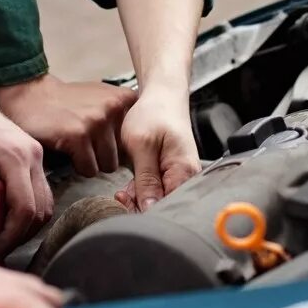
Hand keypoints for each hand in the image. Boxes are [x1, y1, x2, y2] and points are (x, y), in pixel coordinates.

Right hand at [0, 73, 136, 177]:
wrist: (32, 95)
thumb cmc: (68, 102)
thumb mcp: (102, 98)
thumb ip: (122, 118)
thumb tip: (140, 150)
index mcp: (124, 99)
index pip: (137, 140)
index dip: (119, 145)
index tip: (105, 140)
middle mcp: (114, 107)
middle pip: (123, 155)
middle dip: (104, 155)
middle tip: (86, 144)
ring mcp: (97, 121)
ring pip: (107, 165)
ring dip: (91, 162)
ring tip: (77, 146)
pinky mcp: (78, 136)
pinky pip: (88, 169)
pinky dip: (77, 166)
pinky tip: (67, 149)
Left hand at [0, 97, 51, 257]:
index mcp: (15, 157)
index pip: (24, 209)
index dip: (10, 236)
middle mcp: (34, 156)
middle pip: (40, 209)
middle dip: (18, 233)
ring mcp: (36, 155)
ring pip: (44, 203)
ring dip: (23, 223)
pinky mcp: (32, 157)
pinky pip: (38, 192)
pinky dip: (25, 209)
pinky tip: (1, 213)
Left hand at [114, 85, 200, 210]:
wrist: (162, 96)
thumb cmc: (155, 113)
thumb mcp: (143, 145)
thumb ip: (146, 179)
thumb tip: (149, 208)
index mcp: (184, 172)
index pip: (167, 206)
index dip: (145, 211)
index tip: (125, 203)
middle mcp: (186, 178)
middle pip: (164, 206)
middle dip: (139, 206)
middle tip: (121, 196)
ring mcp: (179, 177)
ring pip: (158, 201)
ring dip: (138, 199)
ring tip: (123, 191)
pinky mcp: (171, 174)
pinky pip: (157, 192)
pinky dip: (142, 191)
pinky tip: (129, 187)